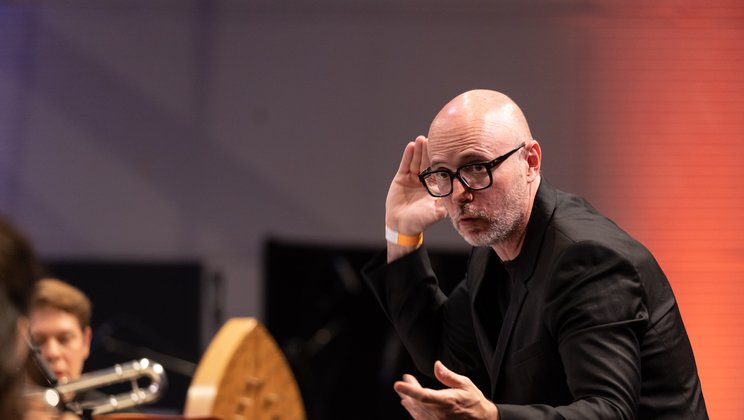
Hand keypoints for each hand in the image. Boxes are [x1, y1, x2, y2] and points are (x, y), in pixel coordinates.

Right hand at [385, 136, 446, 259]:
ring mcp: (413, 179)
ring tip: (421, 140)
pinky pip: (405, 165)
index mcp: (434, 187)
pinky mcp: (401, 178)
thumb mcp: (437, 211)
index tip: (446, 148)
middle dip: (429, 152)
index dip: (441, 160)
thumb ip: (447, 202)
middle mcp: (424, 181)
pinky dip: (408, 156)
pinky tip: (411, 146)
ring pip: (416, 162)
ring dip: (419, 151)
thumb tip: (462, 196)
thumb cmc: (421, 220)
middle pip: (427, 163)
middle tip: (432, 138)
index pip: (439, 170)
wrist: (402, 225)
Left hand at [394, 361, 498, 419]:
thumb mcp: (465, 384)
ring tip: (403, 390)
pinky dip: (413, 411)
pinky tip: (409, 404)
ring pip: (416, 411)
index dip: (409, 390)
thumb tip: (436, 365)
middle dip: (407, 390)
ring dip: (408, 400)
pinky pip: (420, 419)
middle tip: (405, 380)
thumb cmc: (474, 402)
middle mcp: (440, 414)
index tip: (398, 384)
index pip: (424, 395)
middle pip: (416, 402)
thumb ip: (448, 376)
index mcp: (447, 401)